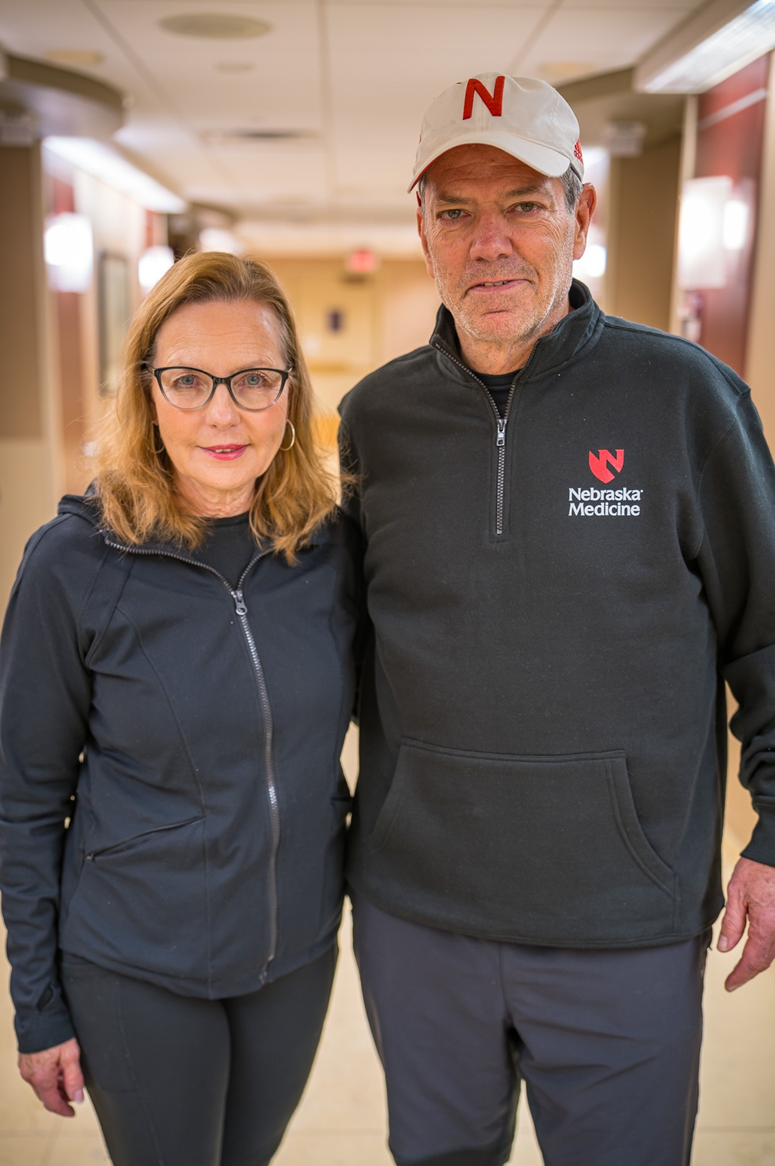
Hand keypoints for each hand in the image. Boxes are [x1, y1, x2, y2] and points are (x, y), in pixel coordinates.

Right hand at [18, 1037, 84, 1116]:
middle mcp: (30, 1075)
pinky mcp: (25, 1060)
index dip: (64, 1110)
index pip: (52, 1103)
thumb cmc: (55, 1031)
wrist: (39, 1013)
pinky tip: (57, 1066)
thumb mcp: (71, 1055)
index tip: (72, 1112)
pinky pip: (37, 1075)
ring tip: (68, 1074)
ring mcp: (26, 1068)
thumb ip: (74, 1079)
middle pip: (46, 1094)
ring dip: (55, 1085)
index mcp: (41, 1077)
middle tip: (74, 1090)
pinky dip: (48, 1076)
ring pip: (42, 1085)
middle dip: (61, 1096)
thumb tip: (77, 1098)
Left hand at [718, 856, 774, 990]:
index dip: (740, 976)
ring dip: (760, 960)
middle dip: (749, 971)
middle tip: (734, 979)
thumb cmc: (759, 867)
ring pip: (774, 952)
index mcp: (767, 926)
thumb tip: (725, 947)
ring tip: (744, 966)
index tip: (730, 985)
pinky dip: (768, 948)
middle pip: (766, 960)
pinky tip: (759, 947)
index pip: (752, 961)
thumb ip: (732, 923)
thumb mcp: (737, 893)